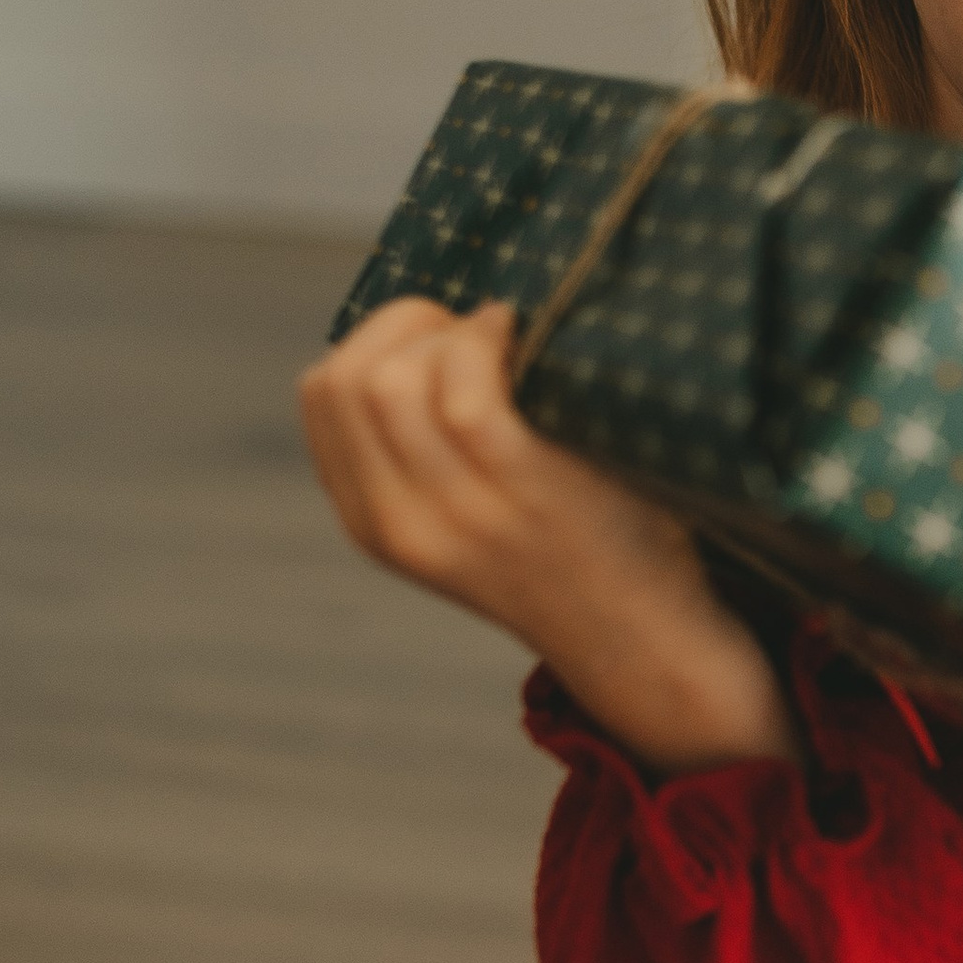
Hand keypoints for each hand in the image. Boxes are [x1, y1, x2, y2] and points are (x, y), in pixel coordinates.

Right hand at [299, 299, 799, 774]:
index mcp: (376, 523)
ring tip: (502, 339)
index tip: (436, 339)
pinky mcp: (518, 491)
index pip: (323, 396)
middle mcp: (400, 523)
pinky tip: (525, 339)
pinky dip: (488, 343)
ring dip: (448, 334)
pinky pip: (466, 394)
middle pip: (347, 379)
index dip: (373, 340)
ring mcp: (457, 511)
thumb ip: (424, 453)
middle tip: (470, 329)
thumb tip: (424, 334)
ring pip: (392, 381)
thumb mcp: (464, 517)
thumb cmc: (571, 548)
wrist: (639, 637)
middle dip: (406, 325)